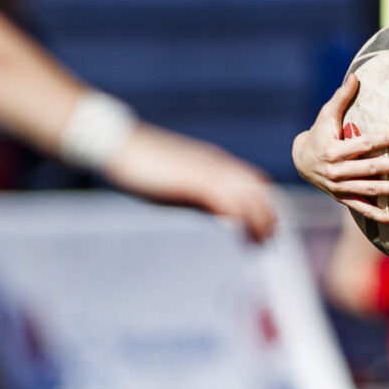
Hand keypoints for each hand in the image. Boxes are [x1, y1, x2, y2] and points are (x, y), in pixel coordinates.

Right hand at [104, 124, 277, 241]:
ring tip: (261, 245)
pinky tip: (245, 239)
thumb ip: (203, 198)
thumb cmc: (144, 166)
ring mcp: (209, 171)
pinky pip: (231, 202)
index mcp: (215, 162)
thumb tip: (222, 216)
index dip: (265, 205)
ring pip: (251, 197)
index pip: (254, 182)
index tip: (265, 228)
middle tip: (269, 242)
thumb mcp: (179, 185)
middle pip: (259, 190)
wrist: (120, 143)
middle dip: (269, 216)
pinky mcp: (197, 182)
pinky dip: (244, 221)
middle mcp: (218, 164)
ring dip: (261, 223)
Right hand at [289, 74, 388, 225]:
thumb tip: (356, 76)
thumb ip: (342, 97)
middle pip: (369, 169)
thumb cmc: (319, 133)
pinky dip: (382, 216)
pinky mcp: (343, 199)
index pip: (364, 144)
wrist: (300, 161)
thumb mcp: (326, 115)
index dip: (384, 139)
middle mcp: (336, 172)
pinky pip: (364, 210)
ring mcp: (340, 188)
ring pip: (370, 190)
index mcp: (333, 150)